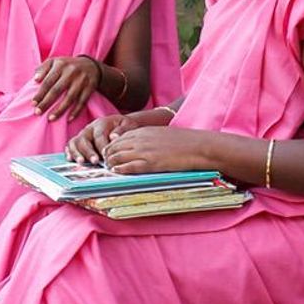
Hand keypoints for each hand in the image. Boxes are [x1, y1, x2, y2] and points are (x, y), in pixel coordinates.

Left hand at [30, 56, 102, 120]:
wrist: (91, 65)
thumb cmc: (66, 66)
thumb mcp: (54, 61)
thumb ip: (43, 69)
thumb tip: (35, 79)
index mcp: (60, 65)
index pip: (48, 81)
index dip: (40, 93)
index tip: (33, 104)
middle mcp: (71, 72)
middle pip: (57, 90)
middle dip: (46, 103)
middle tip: (38, 112)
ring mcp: (81, 80)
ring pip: (70, 98)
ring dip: (60, 110)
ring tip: (50, 118)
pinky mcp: (90, 88)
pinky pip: (82, 101)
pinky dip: (76, 111)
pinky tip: (69, 119)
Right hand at [67, 113, 135, 164]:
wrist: (120, 125)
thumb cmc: (125, 127)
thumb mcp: (128, 125)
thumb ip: (122, 130)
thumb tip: (113, 137)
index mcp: (101, 123)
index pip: (99, 136)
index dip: (101, 147)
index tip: (106, 157)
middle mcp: (89, 128)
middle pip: (84, 139)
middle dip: (88, 151)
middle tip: (95, 161)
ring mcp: (83, 135)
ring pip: (74, 142)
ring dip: (76, 153)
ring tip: (81, 162)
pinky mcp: (79, 141)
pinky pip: (70, 146)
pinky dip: (70, 152)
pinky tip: (71, 160)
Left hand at [101, 125, 218, 176]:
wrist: (200, 146)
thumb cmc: (184, 141)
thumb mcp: (161, 134)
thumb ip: (148, 138)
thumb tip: (139, 146)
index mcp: (143, 131)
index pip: (118, 138)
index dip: (110, 146)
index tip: (107, 153)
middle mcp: (140, 140)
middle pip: (114, 147)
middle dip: (106, 155)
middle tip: (104, 163)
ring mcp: (145, 151)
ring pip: (118, 156)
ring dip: (110, 163)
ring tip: (107, 168)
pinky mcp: (151, 163)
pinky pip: (129, 166)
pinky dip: (120, 169)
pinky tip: (115, 171)